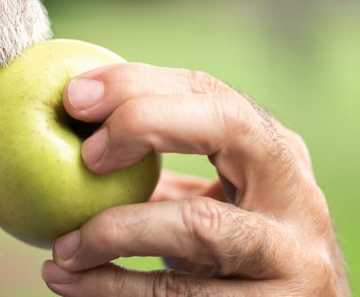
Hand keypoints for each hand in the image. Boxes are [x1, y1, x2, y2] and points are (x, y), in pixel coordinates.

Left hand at [41, 64, 349, 295]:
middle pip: (229, 125)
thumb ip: (167, 182)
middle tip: (85, 153)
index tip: (74, 96)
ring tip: (62, 249)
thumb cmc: (240, 262)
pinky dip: (116, 288)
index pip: (210, 93)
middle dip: (145, 122)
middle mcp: (297, 193)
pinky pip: (181, 294)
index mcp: (277, 154)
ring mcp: (295, 254)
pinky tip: (71, 282)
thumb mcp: (219, 210)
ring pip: (200, 225)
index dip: (140, 84)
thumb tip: (76, 144)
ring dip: (115, 231)